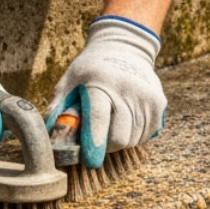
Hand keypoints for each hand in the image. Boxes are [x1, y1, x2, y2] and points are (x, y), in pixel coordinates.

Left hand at [46, 16, 165, 168]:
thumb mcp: (69, 81)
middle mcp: (127, 90)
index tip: (89, 161)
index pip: (98, 119)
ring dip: (119, 140)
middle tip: (97, 139)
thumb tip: (50, 141)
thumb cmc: (91, 69)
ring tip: (112, 123)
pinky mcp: (159, 104)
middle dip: (106, 146)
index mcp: (100, 83)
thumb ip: (59, 110)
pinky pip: (145, 135)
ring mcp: (146, 97)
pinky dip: (133, 134)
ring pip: (133, 140)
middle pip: (119, 138)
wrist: (125, 47)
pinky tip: (126, 119)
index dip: (93, 144)